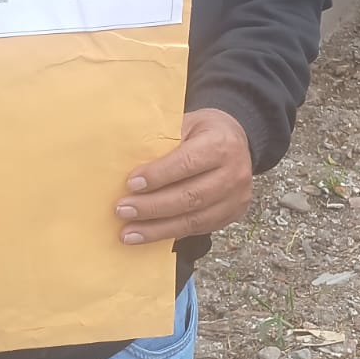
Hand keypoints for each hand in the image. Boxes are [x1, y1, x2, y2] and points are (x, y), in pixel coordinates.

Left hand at [115, 108, 252, 244]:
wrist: (237, 141)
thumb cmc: (204, 131)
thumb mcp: (187, 123)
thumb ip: (164, 140)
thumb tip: (124, 159)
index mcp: (221, 144)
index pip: (187, 163)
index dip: (158, 176)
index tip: (131, 184)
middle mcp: (233, 173)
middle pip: (190, 196)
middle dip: (152, 206)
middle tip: (122, 210)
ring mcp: (235, 198)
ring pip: (193, 220)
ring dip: (157, 229)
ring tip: (128, 233)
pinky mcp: (232, 215)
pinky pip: (198, 229)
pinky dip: (170, 234)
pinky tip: (148, 235)